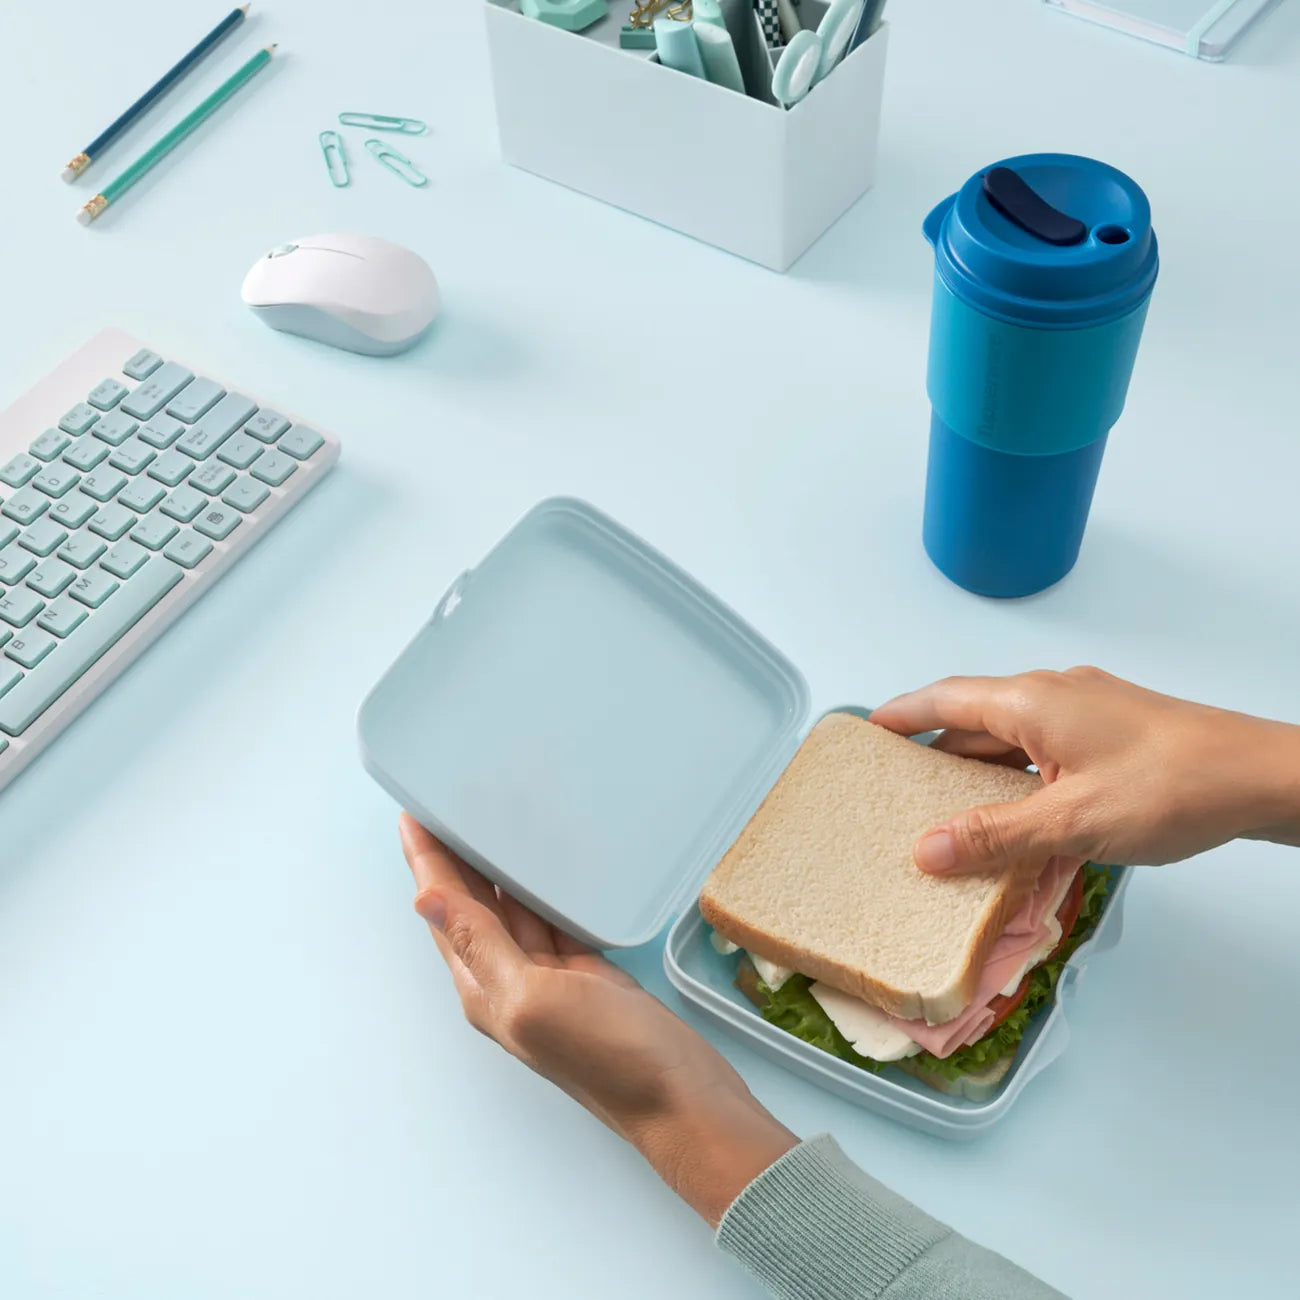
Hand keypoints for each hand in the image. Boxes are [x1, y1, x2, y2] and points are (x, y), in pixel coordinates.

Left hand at [399, 814, 796, 1225]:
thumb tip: (424, 899)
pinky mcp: (587, 973)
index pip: (443, 910)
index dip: (426, 860)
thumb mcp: (534, 998)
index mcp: (483, 988)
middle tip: (445, 801)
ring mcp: (549, 978)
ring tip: (486, 818)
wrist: (682, 1099)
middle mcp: (508, 981)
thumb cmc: (610, 1059)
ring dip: (496, 866)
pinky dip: (543, 887)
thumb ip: (481, 946)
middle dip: (453, 856)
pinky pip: (553, 917)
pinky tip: (543, 863)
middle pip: (470, 904)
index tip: (412, 812)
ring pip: (511, 906)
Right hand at [869, 667, 1299, 875]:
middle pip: (973, 719)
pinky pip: (1043, 749)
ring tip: (945, 811)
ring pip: (1011, 737)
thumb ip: (993, 836)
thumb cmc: (1172, 786)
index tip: (864, 731)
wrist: (1261, 778)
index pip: (943, 699)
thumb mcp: (1070, 820)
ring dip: (977, 770)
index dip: (900, 715)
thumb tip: (925, 851)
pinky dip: (1016, 777)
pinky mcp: (1110, 732)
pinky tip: (1015, 816)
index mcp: (1032, 700)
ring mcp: (1085, 711)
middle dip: (933, 752)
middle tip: (895, 786)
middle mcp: (1053, 694)